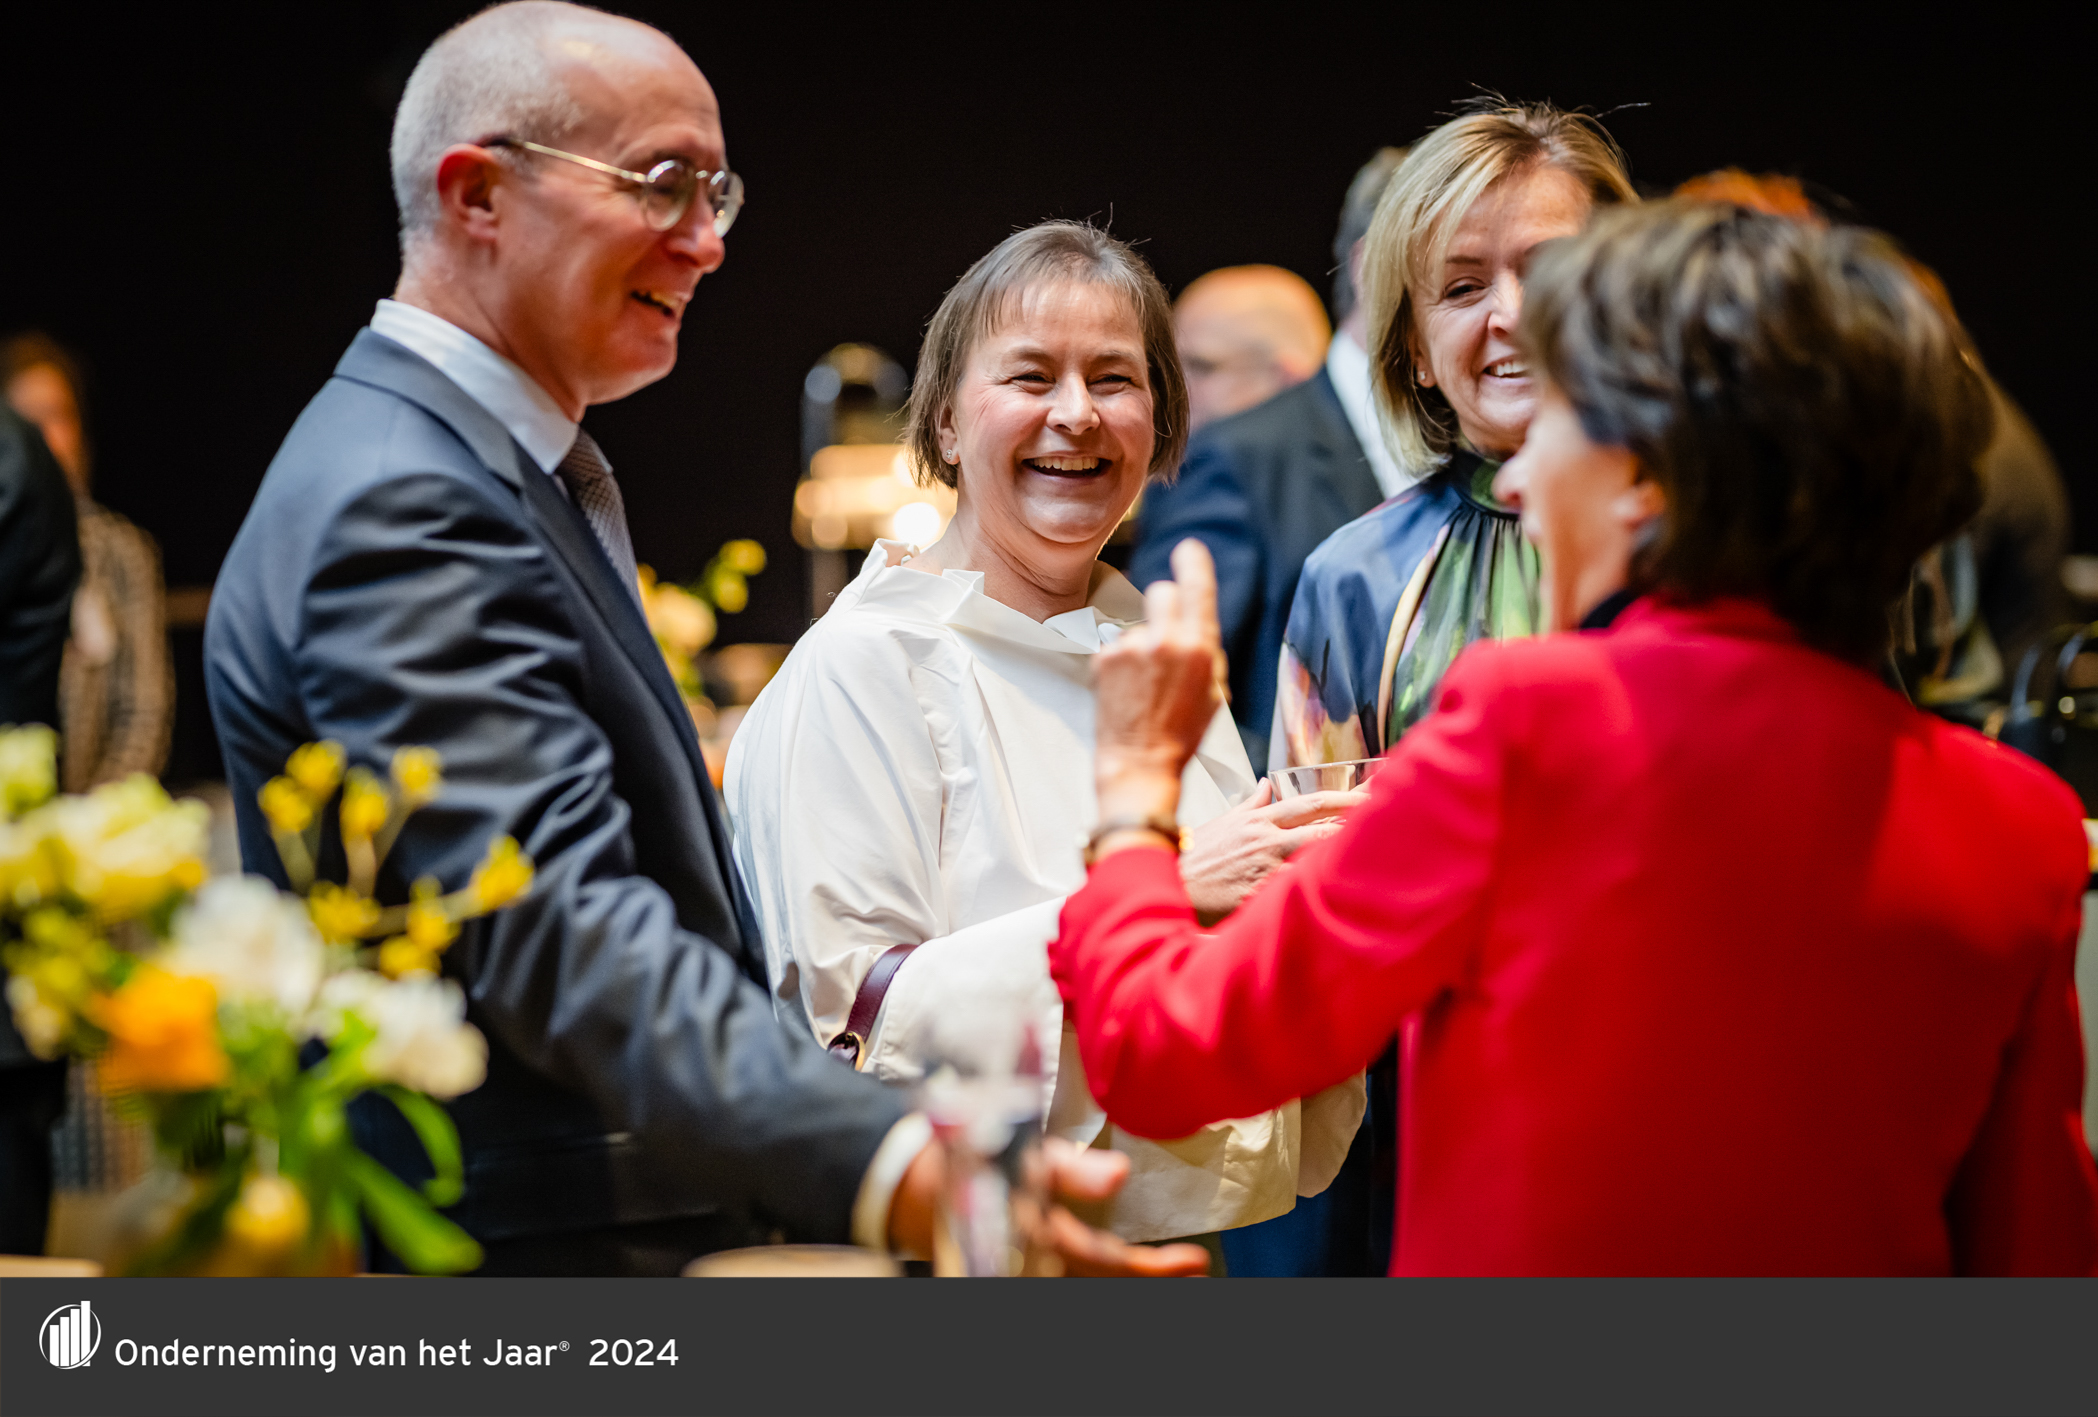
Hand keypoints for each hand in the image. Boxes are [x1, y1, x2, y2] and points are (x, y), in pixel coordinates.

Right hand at [886, 1136, 1209, 1276]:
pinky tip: (1112, 1262)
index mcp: (1040, 1234)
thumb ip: (1069, 1170)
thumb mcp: (1017, 1155)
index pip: (1106, 1260)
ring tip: (1163, 1268)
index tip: (1193, 1263)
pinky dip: (1093, 1268)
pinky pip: (1063, 1268)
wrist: (903, 1181)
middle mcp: (1036, 1259)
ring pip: (1083, 1278)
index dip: (1151, 1268)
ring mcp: (1025, 1262)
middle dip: (1147, 1278)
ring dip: (1123, 1276)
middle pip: (1101, 1280)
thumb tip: (1120, 1174)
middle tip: (1191, 1270)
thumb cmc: (965, 1158)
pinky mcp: (1013, 1255)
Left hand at [1094, 539, 1227, 825]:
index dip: (1194, 563)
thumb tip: (1196, 622)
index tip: (1189, 549)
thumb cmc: (1180, 734)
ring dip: (1143, 643)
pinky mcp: (1104, 658)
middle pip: (1162, 592)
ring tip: (1146, 685)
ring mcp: (1130, 648)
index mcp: (1199, 648)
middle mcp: (1164, 641)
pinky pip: (1119, 645)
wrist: (1138, 764)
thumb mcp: (1213, 692)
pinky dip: (1123, 662)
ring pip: (1139, 625)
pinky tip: (1128, 690)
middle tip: (1167, 633)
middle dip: (1166, 604)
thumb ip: (1206, 650)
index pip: (1197, 587)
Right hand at [1181, 778, 1366, 923]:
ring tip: (1383, 859)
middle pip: (1323, 827)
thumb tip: (1269, 784)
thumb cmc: (1195, 857)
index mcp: (1259, 819)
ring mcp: (1263, 866)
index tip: (1375, 790)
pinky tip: (1346, 896)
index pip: (1312, 802)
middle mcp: (1266, 838)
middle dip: (1359, 823)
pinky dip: (1318, 891)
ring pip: (1314, 858)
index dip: (1347, 796)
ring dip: (1346, 858)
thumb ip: (1251, 804)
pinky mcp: (1257, 894)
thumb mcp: (1223, 822)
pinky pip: (1294, 891)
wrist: (1169, 885)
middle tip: (1394, 819)